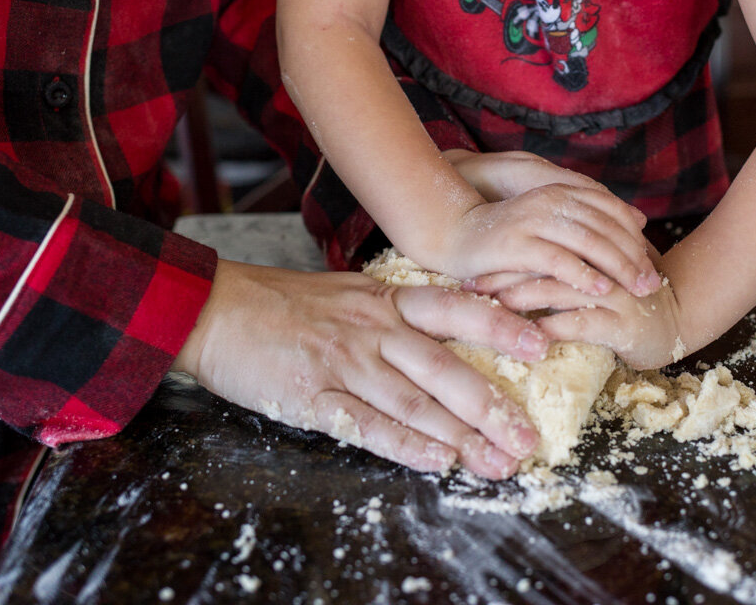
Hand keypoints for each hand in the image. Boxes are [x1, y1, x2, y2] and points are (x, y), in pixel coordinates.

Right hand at [174, 260, 548, 478]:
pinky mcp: (312, 395)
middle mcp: (372, 328)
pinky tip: (435, 461)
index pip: (454, 310)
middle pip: (444, 367)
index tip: (541, 345)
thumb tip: (448, 330)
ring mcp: (343, 362)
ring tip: (496, 462)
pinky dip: (403, 444)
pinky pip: (365, 423)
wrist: (214, 310)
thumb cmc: (283, 303)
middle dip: (492, 404)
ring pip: (413, 400)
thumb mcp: (348, 293)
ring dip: (459, 435)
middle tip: (527, 437)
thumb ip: (395, 312)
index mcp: (384, 301)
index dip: (500, 326)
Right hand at [439, 152, 660, 297]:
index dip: (635, 236)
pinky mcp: (516, 243)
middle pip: (605, 226)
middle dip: (633, 257)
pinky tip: (599, 290)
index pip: (611, 209)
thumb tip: (639, 221)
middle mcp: (549, 199)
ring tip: (635, 290)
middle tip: (652, 284)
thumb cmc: (506, 235)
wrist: (453, 235)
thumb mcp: (550, 221)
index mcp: (560, 190)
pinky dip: (582, 275)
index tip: (652, 263)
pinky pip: (557, 259)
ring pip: (588, 241)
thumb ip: (588, 218)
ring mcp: (532, 219)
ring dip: (616, 267)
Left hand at [467, 270, 691, 370]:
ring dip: (521, 298)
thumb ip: (566, 264)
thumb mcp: (596, 276)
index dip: (507, 256)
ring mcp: (613, 294)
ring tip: (491, 307)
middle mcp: (602, 266)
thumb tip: (515, 264)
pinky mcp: (621, 323)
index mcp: (593, 249)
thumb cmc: (628, 300)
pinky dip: (552, 328)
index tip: (472, 268)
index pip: (543, 245)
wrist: (679, 321)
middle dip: (504, 276)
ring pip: (559, 289)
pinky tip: (528, 336)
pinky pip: (580, 323)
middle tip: (470, 286)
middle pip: (544, 263)